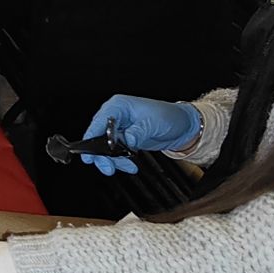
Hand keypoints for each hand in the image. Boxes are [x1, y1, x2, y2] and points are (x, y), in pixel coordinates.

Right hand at [81, 95, 201, 173]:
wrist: (182, 127)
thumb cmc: (169, 116)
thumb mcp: (152, 124)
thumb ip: (136, 133)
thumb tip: (124, 141)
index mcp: (119, 106)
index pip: (99, 122)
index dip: (93, 137)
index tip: (90, 153)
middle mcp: (116, 116)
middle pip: (98, 137)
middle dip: (102, 154)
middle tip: (108, 167)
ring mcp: (120, 129)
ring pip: (105, 148)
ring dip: (112, 161)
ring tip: (125, 167)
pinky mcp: (125, 140)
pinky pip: (115, 153)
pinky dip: (120, 161)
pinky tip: (129, 165)